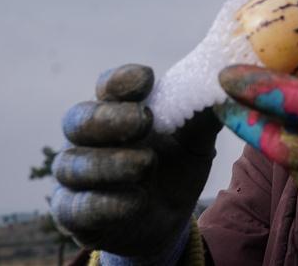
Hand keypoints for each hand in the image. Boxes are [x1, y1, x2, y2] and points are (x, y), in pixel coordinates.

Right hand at [51, 64, 221, 256]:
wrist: (166, 219)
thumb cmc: (176, 167)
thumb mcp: (195, 142)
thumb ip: (203, 116)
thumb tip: (225, 85)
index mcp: (116, 110)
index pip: (108, 86)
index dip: (122, 81)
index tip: (147, 79)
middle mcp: (87, 138)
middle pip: (79, 120)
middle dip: (111, 118)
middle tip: (143, 120)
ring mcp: (74, 175)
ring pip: (74, 164)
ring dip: (112, 163)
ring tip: (147, 164)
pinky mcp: (72, 213)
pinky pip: (79, 207)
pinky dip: (108, 204)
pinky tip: (136, 200)